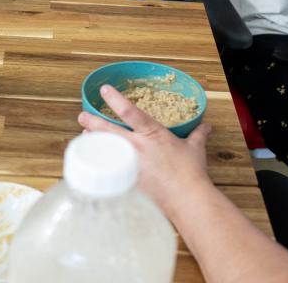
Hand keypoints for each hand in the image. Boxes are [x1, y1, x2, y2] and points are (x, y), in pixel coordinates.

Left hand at [78, 85, 211, 214]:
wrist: (186, 198)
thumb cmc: (190, 173)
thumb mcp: (195, 149)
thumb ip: (197, 135)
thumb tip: (205, 127)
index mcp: (153, 133)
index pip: (129, 111)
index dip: (114, 98)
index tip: (103, 89)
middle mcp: (137, 146)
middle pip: (108, 129)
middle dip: (92, 121)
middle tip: (82, 115)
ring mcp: (130, 163)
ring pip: (105, 148)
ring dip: (93, 141)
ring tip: (84, 136)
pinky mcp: (127, 180)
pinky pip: (107, 169)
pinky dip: (99, 164)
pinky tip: (93, 164)